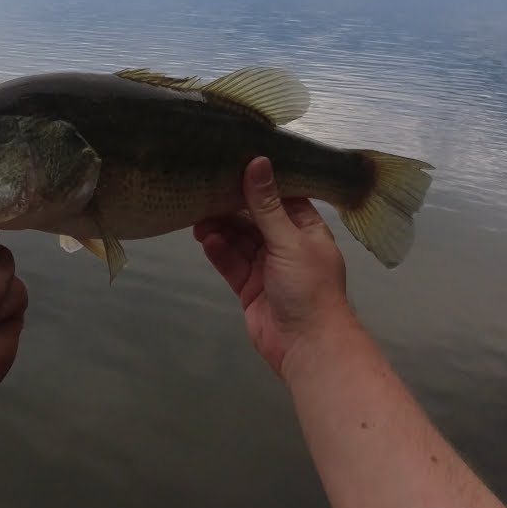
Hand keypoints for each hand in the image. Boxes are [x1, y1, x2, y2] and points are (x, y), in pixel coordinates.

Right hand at [194, 156, 351, 378]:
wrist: (307, 346)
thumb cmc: (308, 287)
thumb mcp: (289, 241)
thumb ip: (267, 204)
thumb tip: (257, 161)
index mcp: (305, 229)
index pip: (281, 196)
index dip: (259, 181)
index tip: (233, 161)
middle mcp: (286, 245)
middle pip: (255, 218)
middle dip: (232, 207)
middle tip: (205, 191)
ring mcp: (266, 267)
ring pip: (239, 240)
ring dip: (221, 229)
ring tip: (198, 217)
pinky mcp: (249, 286)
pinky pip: (231, 263)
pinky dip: (219, 252)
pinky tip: (205, 240)